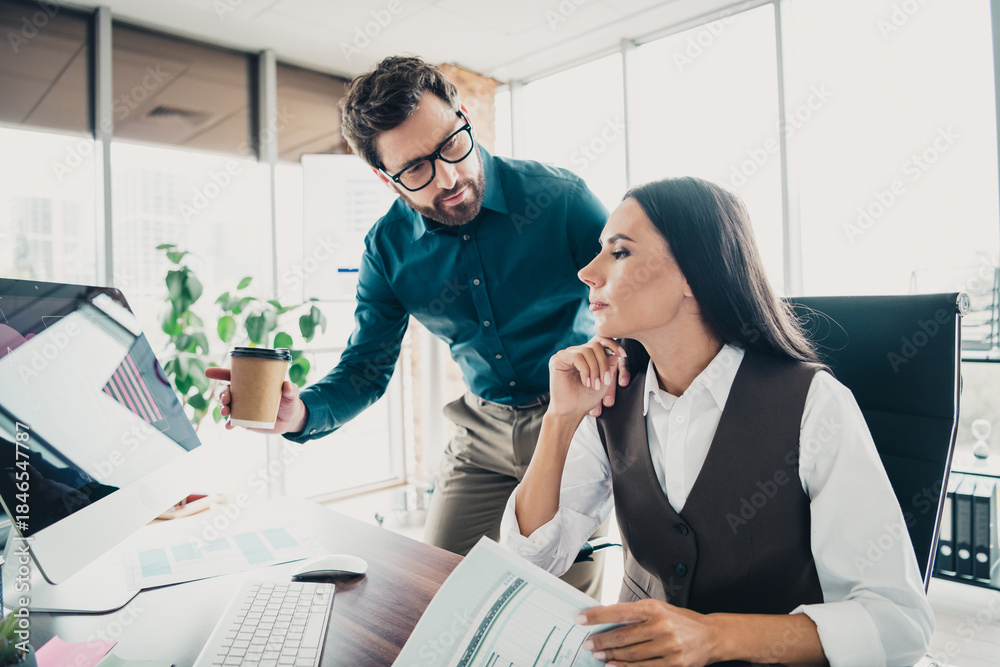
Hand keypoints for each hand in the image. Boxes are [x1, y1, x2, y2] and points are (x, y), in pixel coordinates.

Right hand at [204, 367, 309, 433]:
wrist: (291, 420)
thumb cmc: (290, 402)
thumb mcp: (292, 395)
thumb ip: (291, 390)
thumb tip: (287, 385)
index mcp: (253, 382)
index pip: (234, 375)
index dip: (220, 373)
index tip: (208, 372)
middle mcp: (245, 394)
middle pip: (228, 391)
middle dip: (222, 394)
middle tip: (226, 399)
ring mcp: (244, 407)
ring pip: (228, 406)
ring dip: (223, 408)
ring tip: (226, 412)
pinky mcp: (246, 420)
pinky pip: (233, 422)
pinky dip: (229, 424)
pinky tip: (229, 426)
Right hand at [547, 339, 624, 418]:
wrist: (571, 412)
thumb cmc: (586, 399)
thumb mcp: (604, 380)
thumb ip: (609, 364)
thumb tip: (613, 351)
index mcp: (585, 356)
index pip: (599, 340)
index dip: (613, 344)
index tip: (623, 355)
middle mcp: (574, 352)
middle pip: (595, 345)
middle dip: (604, 363)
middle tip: (605, 381)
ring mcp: (565, 355)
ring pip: (588, 350)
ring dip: (595, 369)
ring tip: (594, 385)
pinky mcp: (558, 359)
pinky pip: (577, 356)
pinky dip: (585, 370)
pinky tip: (585, 382)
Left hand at [576, 600, 718, 666]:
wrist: (712, 635)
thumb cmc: (681, 620)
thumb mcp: (659, 609)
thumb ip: (636, 614)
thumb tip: (605, 618)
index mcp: (654, 608)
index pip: (619, 611)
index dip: (597, 616)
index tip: (580, 619)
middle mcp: (661, 626)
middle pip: (623, 636)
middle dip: (601, 641)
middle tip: (588, 644)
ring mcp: (668, 647)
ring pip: (631, 655)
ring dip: (612, 656)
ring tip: (599, 655)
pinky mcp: (675, 665)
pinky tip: (614, 666)